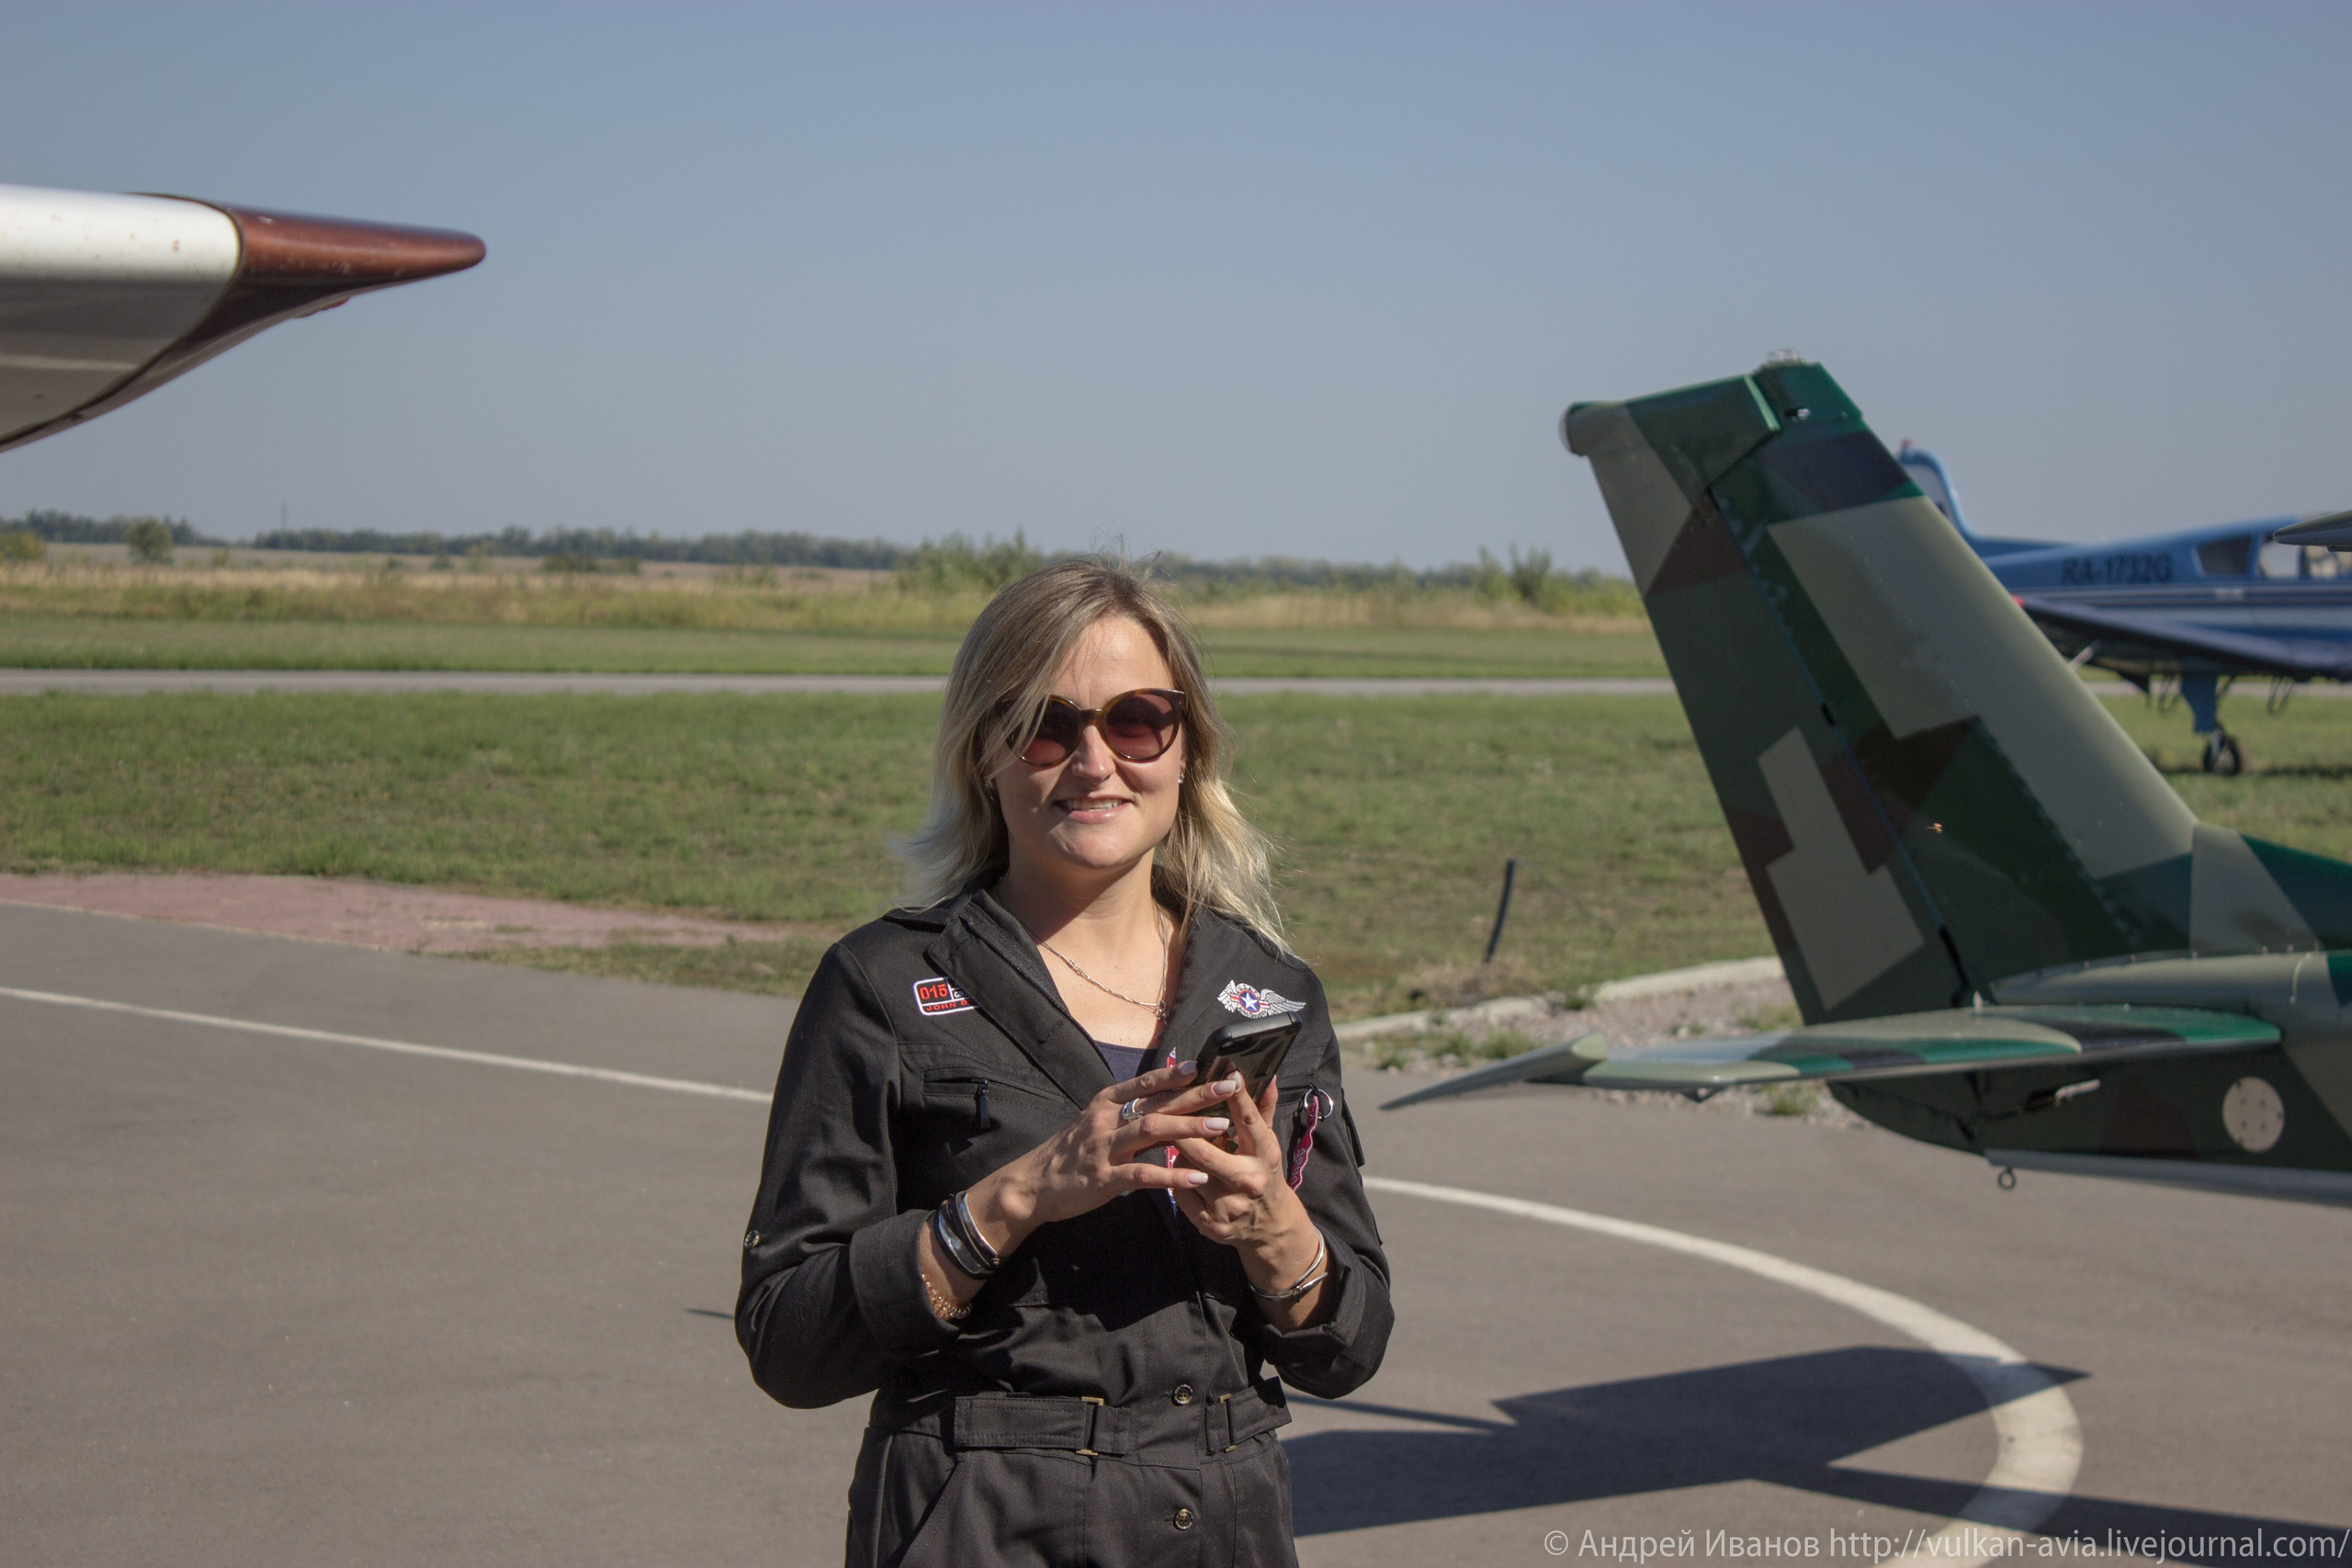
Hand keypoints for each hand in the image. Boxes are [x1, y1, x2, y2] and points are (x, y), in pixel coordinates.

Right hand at [931, 1061, 1233, 1293]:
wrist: (1032, 1186)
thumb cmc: (1070, 1154)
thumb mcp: (1094, 1124)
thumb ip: (1126, 1113)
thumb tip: (1160, 1098)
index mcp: (1105, 1104)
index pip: (1144, 1084)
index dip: (1173, 1074)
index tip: (1202, 1065)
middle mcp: (1105, 1121)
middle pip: (1157, 1104)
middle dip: (1196, 1096)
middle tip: (1229, 1088)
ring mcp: (1105, 1149)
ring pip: (1153, 1132)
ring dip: (1191, 1129)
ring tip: (1223, 1128)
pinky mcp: (1104, 1178)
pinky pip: (1143, 1174)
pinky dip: (1172, 1175)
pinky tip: (1196, 1177)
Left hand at [1169, 1079, 1329, 1327]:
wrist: (1270, 1227)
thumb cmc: (1264, 1174)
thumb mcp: (1267, 1143)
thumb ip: (1263, 1110)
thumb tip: (1268, 1075)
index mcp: (1265, 1156)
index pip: (1248, 1121)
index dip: (1235, 1096)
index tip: (1226, 1073)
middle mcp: (1248, 1182)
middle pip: (1204, 1151)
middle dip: (1182, 1130)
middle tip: (1165, 1112)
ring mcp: (1227, 1206)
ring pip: (1187, 1172)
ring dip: (1178, 1155)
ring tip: (1174, 1142)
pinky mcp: (1210, 1224)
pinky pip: (1180, 1193)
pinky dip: (1176, 1179)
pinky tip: (1177, 1172)